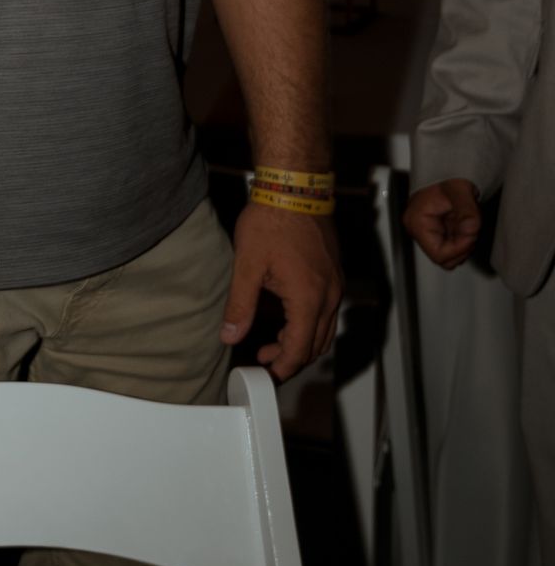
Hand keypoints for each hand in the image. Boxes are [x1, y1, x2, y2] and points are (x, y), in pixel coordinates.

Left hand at [222, 202, 343, 379]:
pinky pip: (326, 312)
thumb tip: (230, 336)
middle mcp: (329, 296)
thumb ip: (240, 305)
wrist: (296, 188)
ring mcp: (335, 285)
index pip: (299, 350)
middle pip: (316, 346)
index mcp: (308, 299)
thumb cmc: (272, 220)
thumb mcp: (247, 265)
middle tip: (263, 362)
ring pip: (324, 331)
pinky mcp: (334, 274)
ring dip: (301, 344)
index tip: (265, 377)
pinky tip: (285, 318)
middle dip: (290, 360)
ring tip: (271, 344)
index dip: (281, 368)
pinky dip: (309, 325)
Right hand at [404, 178, 481, 270]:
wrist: (448, 167)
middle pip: (445, 259)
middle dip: (463, 247)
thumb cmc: (449, 175)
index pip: (439, 254)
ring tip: (468, 222)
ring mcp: (426, 233)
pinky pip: (451, 247)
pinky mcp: (435, 232)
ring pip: (450, 255)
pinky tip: (465, 224)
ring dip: (464, 243)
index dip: (459, 248)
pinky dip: (462, 240)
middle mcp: (418, 231)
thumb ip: (467, 211)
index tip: (472, 232)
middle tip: (472, 227)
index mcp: (417, 223)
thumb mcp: (460, 190)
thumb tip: (470, 230)